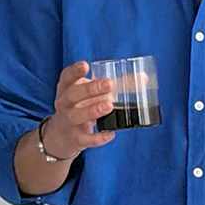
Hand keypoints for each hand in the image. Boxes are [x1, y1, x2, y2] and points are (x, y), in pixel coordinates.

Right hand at [40, 62, 120, 182]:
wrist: (61, 135)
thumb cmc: (81, 106)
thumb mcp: (90, 94)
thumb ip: (113, 86)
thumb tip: (143, 78)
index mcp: (66, 88)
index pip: (66, 77)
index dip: (74, 71)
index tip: (85, 65)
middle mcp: (64, 103)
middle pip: (72, 94)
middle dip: (90, 89)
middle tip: (108, 84)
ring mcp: (68, 121)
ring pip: (76, 115)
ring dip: (92, 110)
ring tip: (109, 106)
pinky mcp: (75, 138)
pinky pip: (85, 139)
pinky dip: (98, 138)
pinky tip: (111, 134)